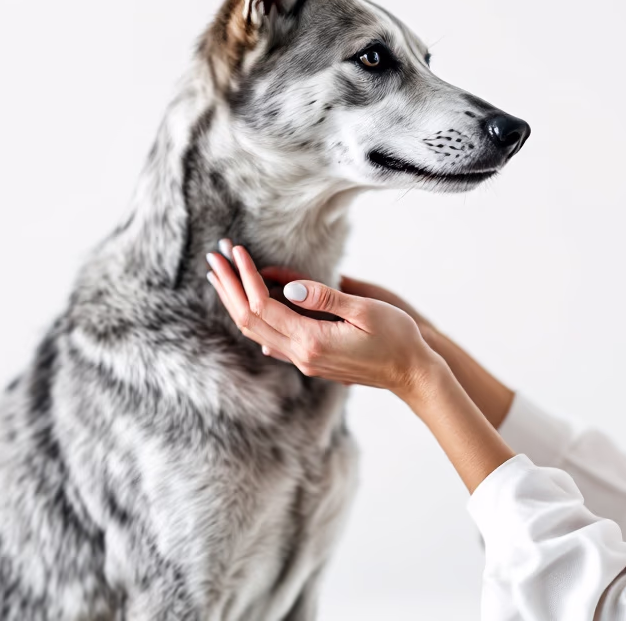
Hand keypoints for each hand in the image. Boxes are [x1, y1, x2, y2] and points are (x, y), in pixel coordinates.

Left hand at [207, 243, 443, 400]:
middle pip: (249, 319)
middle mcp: (302, 355)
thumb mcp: (365, 310)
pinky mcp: (311, 360)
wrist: (411, 374)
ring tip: (221, 275)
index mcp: (312, 341)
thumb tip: (288, 286)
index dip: (245, 276)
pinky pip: (271, 337)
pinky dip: (254, 315)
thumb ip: (324, 298)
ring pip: (256, 330)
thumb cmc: (397, 338)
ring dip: (235, 300)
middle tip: (213, 258)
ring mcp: (304, 361)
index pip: (263, 305)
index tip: (235, 251)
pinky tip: (247, 304)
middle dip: (229, 286)